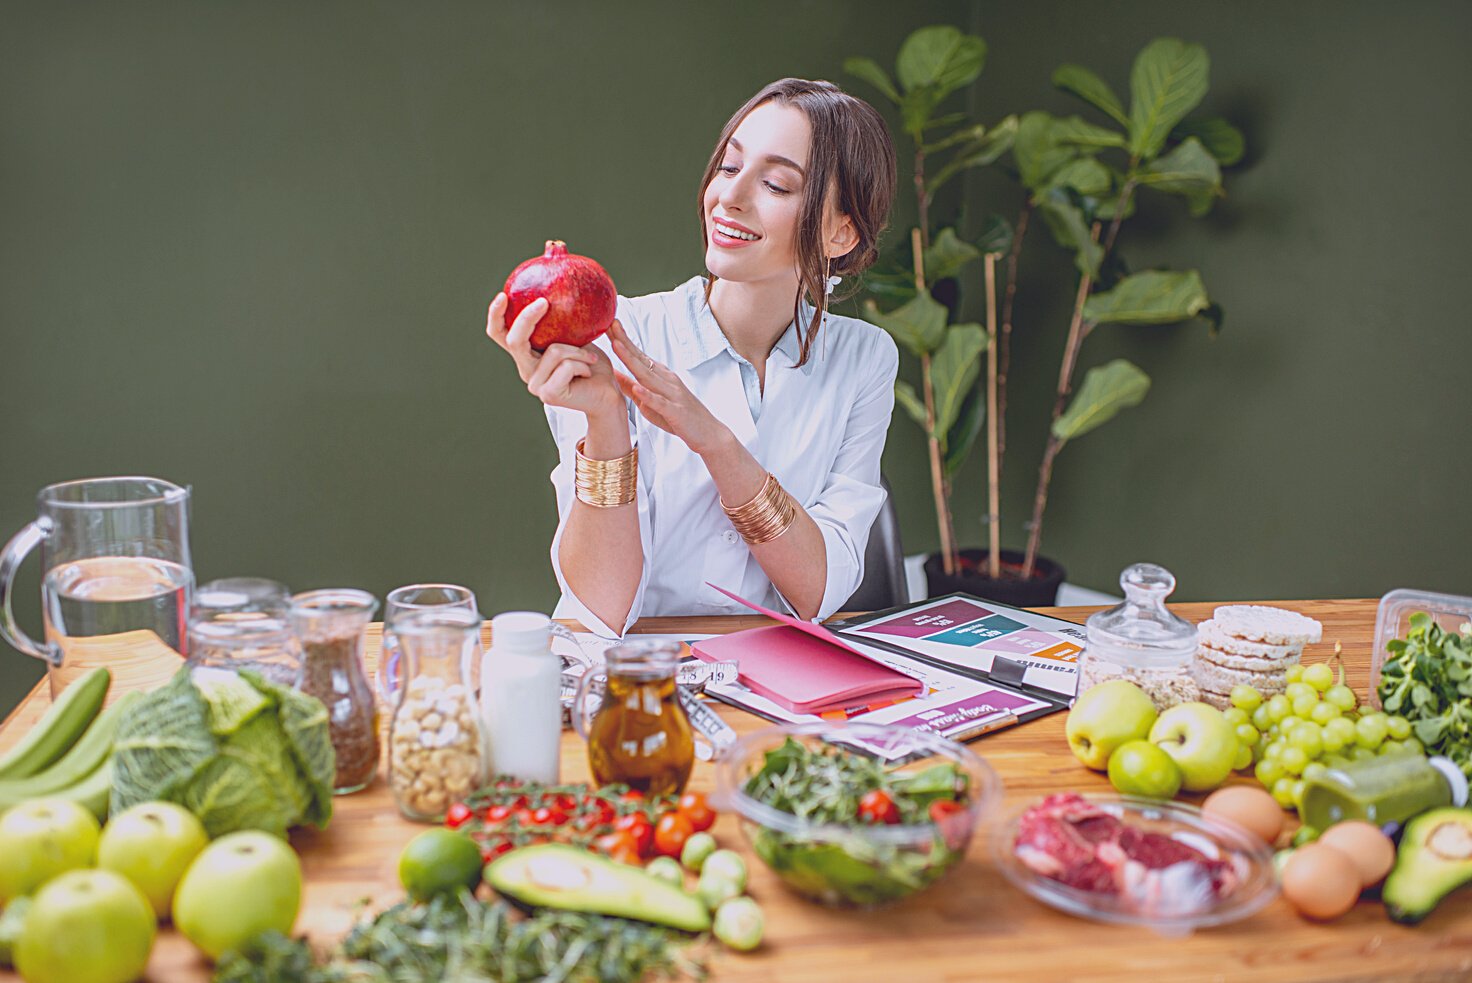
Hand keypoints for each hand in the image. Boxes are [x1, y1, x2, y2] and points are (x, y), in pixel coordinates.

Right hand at [486, 293, 621, 417]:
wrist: (607, 397)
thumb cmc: (593, 366)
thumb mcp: (578, 336)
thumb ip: (564, 319)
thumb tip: (562, 284)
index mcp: (527, 355)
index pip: (501, 334)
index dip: (495, 315)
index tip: (503, 295)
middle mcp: (526, 370)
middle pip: (515, 340)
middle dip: (528, 318)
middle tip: (544, 302)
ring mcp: (535, 384)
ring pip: (553, 351)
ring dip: (579, 350)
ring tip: (591, 358)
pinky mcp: (548, 394)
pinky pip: (566, 365)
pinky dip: (583, 363)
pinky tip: (588, 371)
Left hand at [608, 320, 731, 455]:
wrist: (710, 433)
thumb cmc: (678, 417)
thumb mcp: (651, 401)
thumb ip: (631, 387)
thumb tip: (612, 373)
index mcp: (660, 376)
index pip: (638, 355)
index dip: (623, 340)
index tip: (608, 325)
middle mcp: (667, 380)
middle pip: (641, 359)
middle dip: (625, 342)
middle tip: (610, 324)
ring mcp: (672, 394)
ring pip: (649, 376)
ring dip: (632, 360)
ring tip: (617, 346)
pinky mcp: (676, 411)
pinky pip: (661, 402)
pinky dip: (649, 395)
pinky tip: (638, 388)